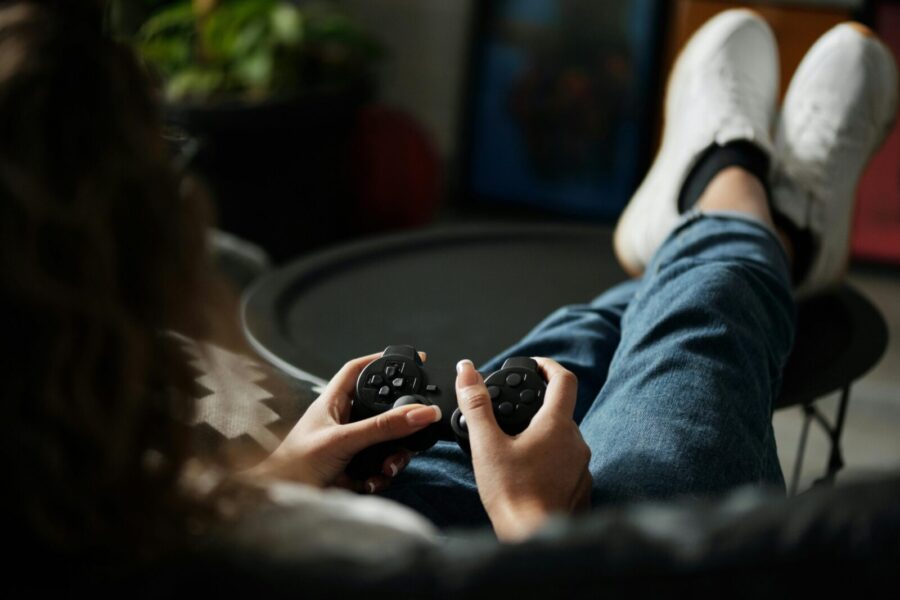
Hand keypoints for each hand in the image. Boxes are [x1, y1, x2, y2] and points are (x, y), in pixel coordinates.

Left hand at [245, 352, 440, 492]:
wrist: (282, 499)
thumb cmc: (295, 464)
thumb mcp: (344, 440)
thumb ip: (383, 427)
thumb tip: (420, 412)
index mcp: (333, 403)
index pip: (358, 371)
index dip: (380, 361)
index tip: (407, 358)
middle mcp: (344, 422)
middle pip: (382, 410)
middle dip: (400, 423)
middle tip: (415, 427)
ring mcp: (350, 447)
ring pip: (387, 442)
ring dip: (394, 456)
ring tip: (388, 468)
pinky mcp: (355, 470)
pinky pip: (381, 468)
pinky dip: (382, 476)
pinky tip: (372, 481)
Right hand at [455, 358, 591, 540]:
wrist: (534, 540)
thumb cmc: (513, 496)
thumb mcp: (486, 444)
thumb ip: (476, 404)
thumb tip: (467, 371)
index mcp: (557, 425)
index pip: (564, 379)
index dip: (548, 366)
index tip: (535, 365)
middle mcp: (576, 442)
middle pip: (560, 411)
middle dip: (536, 408)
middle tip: (511, 414)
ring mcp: (581, 467)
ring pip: (563, 440)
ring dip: (542, 437)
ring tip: (513, 448)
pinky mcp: (581, 489)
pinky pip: (566, 465)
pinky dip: (549, 462)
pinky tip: (527, 475)